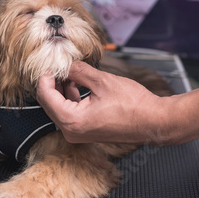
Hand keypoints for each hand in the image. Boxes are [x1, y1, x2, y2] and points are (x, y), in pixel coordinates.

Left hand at [36, 62, 167, 143]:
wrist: (153, 121)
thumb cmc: (133, 105)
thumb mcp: (102, 81)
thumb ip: (79, 71)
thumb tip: (66, 63)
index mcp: (72, 120)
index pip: (45, 96)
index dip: (45, 77)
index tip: (49, 64)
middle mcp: (71, 131)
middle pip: (49, 103)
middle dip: (53, 82)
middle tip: (59, 65)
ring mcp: (78, 133)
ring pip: (59, 107)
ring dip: (62, 89)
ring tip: (71, 71)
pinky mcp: (86, 131)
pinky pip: (70, 113)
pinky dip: (71, 98)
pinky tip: (79, 83)